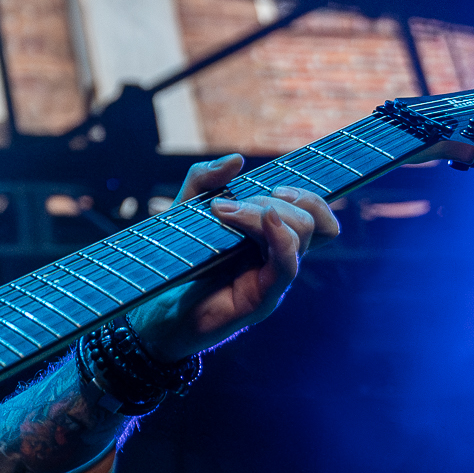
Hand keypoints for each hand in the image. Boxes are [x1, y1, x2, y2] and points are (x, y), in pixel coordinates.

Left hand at [127, 154, 339, 361]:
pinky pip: (287, 265)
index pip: (316, 217)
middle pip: (309, 219)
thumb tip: (236, 160)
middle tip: (227, 204)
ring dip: (262, 211)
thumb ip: (204, 181)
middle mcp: (279, 260)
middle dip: (272, 200)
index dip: (308, 196)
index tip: (277, 186)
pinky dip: (279, 237)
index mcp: (271, 241)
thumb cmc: (177, 265)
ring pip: (300, 234)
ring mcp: (274, 281)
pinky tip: (261, 218)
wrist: (157, 313)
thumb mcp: (185, 213)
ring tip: (222, 211)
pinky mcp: (262, 300)